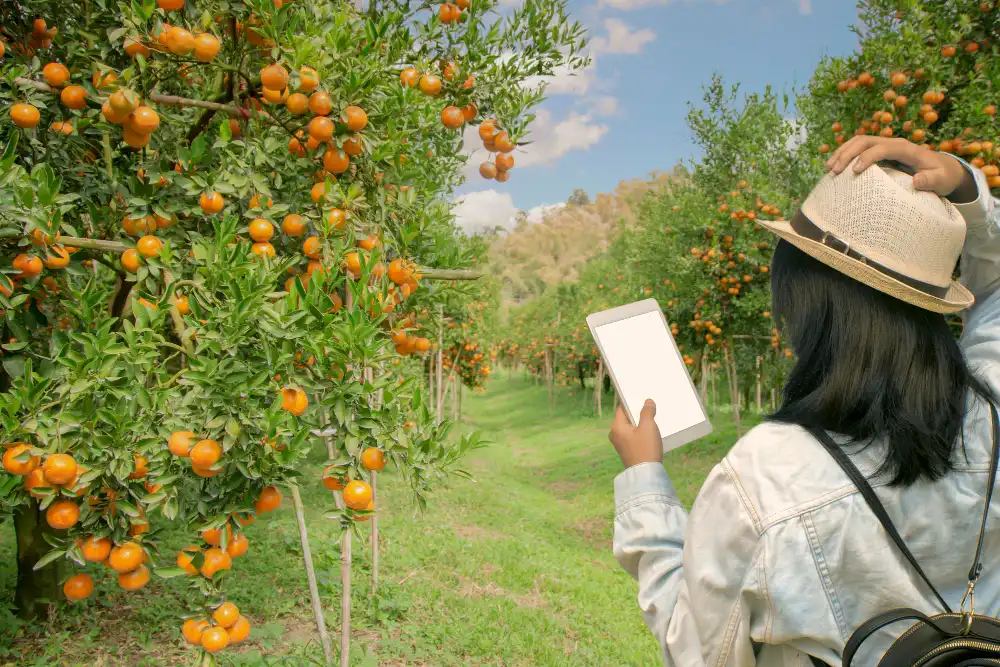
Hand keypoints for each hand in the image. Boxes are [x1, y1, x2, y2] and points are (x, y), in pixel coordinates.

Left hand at [609, 400, 662, 468]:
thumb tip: (647, 402)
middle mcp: (615, 434)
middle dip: (638, 413)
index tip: (643, 399)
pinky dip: (640, 433)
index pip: (622, 408)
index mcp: (616, 426)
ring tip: (653, 421)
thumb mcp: (648, 427)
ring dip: (641, 424)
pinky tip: (650, 434)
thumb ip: (647, 412)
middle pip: (626, 417)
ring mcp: (620, 443)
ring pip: (630, 427)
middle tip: (651, 409)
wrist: (646, 474)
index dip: (632, 402)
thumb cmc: (645, 449)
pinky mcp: (627, 450)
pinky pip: (633, 436)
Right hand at [825, 136, 973, 198]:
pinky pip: (858, 149)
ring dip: (842, 152)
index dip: (867, 157)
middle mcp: (893, 144)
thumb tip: (917, 180)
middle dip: (847, 153)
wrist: (943, 168)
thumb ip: (931, 180)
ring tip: (829, 168)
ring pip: (858, 142)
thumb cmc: (941, 176)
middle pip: (865, 141)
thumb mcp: (941, 180)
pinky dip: (845, 155)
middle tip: (834, 171)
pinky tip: (834, 166)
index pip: (882, 147)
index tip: (855, 172)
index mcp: (907, 149)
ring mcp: (885, 146)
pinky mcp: (879, 152)